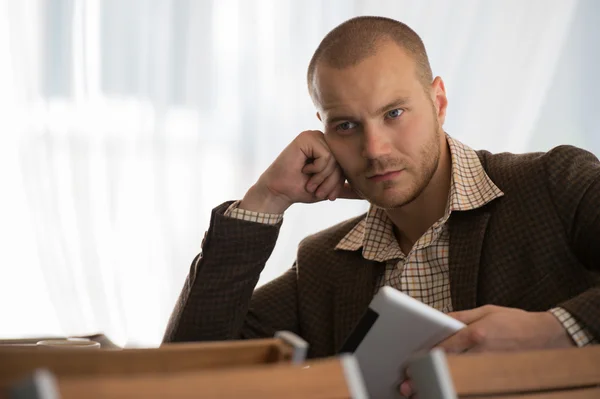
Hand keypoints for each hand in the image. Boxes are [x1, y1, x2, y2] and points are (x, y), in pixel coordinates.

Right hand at [240, 130, 359, 213]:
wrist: (280, 192)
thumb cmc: (301, 189)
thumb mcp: (329, 189)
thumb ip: (345, 188)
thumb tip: (366, 192)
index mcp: (329, 148)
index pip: (346, 163)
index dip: (339, 182)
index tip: (326, 194)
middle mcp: (323, 139)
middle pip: (342, 161)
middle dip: (331, 182)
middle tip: (317, 190)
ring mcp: (315, 136)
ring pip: (335, 159)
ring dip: (323, 178)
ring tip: (310, 183)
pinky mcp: (307, 137)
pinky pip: (326, 156)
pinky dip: (316, 169)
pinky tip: (303, 169)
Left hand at [399, 305, 573, 397]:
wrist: (549, 336)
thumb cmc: (516, 321)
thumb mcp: (487, 310)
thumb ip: (460, 316)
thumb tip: (438, 319)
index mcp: (478, 333)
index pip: (445, 346)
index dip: (425, 356)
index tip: (411, 363)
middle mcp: (483, 352)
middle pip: (449, 366)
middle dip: (428, 376)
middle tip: (409, 386)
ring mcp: (491, 367)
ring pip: (461, 380)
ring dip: (441, 387)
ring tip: (422, 394)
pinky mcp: (498, 376)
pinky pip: (476, 386)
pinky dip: (461, 390)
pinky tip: (448, 393)